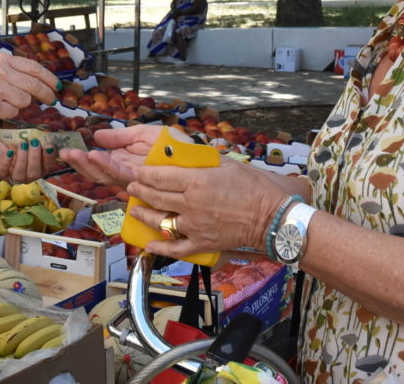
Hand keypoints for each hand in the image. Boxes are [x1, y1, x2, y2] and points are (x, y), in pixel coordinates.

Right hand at [0, 51, 57, 131]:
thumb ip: (15, 72)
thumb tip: (44, 82)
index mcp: (2, 59)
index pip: (34, 67)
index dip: (49, 77)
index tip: (57, 85)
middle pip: (34, 84)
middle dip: (47, 94)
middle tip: (52, 100)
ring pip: (25, 100)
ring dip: (20, 105)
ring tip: (4, 102)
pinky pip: (14, 112)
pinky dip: (9, 114)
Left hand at [0, 136, 59, 183]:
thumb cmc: (17, 144)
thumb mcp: (28, 141)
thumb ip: (37, 139)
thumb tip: (45, 132)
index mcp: (39, 168)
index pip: (48, 166)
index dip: (50, 157)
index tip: (49, 145)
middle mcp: (28, 175)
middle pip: (34, 173)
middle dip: (35, 157)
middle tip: (34, 142)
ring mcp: (14, 177)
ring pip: (20, 174)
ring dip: (22, 159)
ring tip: (22, 144)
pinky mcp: (1, 173)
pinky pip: (4, 170)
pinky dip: (7, 161)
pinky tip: (9, 151)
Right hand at [58, 124, 189, 187]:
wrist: (199, 158)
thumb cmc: (175, 147)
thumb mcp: (144, 134)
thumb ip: (121, 136)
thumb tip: (96, 136)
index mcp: (125, 162)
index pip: (100, 163)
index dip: (83, 158)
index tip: (67, 149)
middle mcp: (127, 174)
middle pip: (98, 173)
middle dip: (80, 164)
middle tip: (65, 153)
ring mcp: (135, 181)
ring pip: (106, 177)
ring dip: (89, 165)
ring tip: (77, 154)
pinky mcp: (144, 183)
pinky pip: (122, 175)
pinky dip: (108, 166)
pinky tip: (97, 157)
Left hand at [125, 158, 287, 258]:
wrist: (272, 218)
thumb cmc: (254, 187)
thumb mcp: (227, 164)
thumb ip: (203, 160)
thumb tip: (187, 155)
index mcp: (196, 182)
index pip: (160, 176)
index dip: (144, 174)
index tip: (138, 172)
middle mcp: (190, 204)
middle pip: (156, 197)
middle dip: (139, 191)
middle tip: (132, 187)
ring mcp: (194, 226)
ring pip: (160, 221)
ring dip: (143, 215)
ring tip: (135, 210)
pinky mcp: (202, 243)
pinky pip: (176, 248)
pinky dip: (161, 248)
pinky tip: (149, 245)